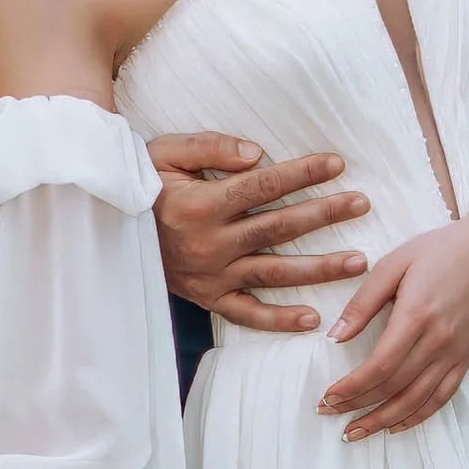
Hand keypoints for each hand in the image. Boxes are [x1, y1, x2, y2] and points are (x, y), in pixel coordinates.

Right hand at [148, 132, 369, 332]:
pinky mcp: (208, 298)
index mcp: (200, 205)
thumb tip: (256, 154)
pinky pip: (247, 313)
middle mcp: (209, 243)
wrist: (105, 231)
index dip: (302, 174)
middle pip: (279, 227)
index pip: (263, 186)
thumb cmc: (141, 186)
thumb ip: (210, 148)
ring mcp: (211, 275)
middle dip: (324, 214)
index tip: (337, 163)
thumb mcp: (164, 154)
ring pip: (274, 272)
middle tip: (362, 204)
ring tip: (359, 261)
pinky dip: (279, 320)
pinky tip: (313, 319)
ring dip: (319, 268)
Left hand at [317, 196, 468, 440]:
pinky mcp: (466, 359)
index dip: (352, 387)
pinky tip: (394, 426)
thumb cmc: (440, 251)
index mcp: (416, 315)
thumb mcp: (393, 264)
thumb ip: (363, 303)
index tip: (328, 397)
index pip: (380, 365)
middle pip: (394, 387)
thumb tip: (334, 337)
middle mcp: (438, 341)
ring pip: (416, 400)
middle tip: (328, 413)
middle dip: (357, 405)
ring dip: (383, 420)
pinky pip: (441, 398)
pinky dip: (417, 417)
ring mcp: (455, 353)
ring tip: (355, 432)